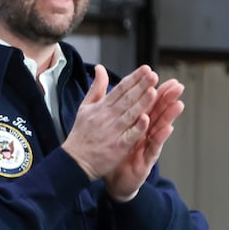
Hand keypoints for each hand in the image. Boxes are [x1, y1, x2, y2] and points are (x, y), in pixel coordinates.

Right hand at [61, 64, 157, 180]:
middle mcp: (107, 117)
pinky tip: (146, 119)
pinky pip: (129, 136)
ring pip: (130, 115)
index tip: (146, 69)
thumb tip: (100, 68)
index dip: (133, 78)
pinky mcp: (117, 147)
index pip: (120, 89)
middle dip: (141, 87)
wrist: (74, 161)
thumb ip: (96, 88)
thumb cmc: (81, 134)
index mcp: (101, 107)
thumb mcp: (85, 107)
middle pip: (126, 99)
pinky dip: (137, 128)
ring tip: (154, 92)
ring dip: (141, 103)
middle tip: (153, 75)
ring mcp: (112, 132)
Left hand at [104, 77, 184, 200]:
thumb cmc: (116, 154)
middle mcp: (145, 133)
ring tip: (178, 104)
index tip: (156, 74)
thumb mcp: (113, 130)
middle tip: (177, 85)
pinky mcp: (147, 160)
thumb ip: (114, 111)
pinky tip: (167, 128)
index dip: (151, 90)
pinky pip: (154, 148)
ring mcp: (148, 146)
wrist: (114, 180)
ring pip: (160, 128)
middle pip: (157, 113)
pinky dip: (160, 138)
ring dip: (169, 116)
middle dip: (166, 99)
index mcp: (136, 123)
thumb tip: (112, 95)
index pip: (145, 104)